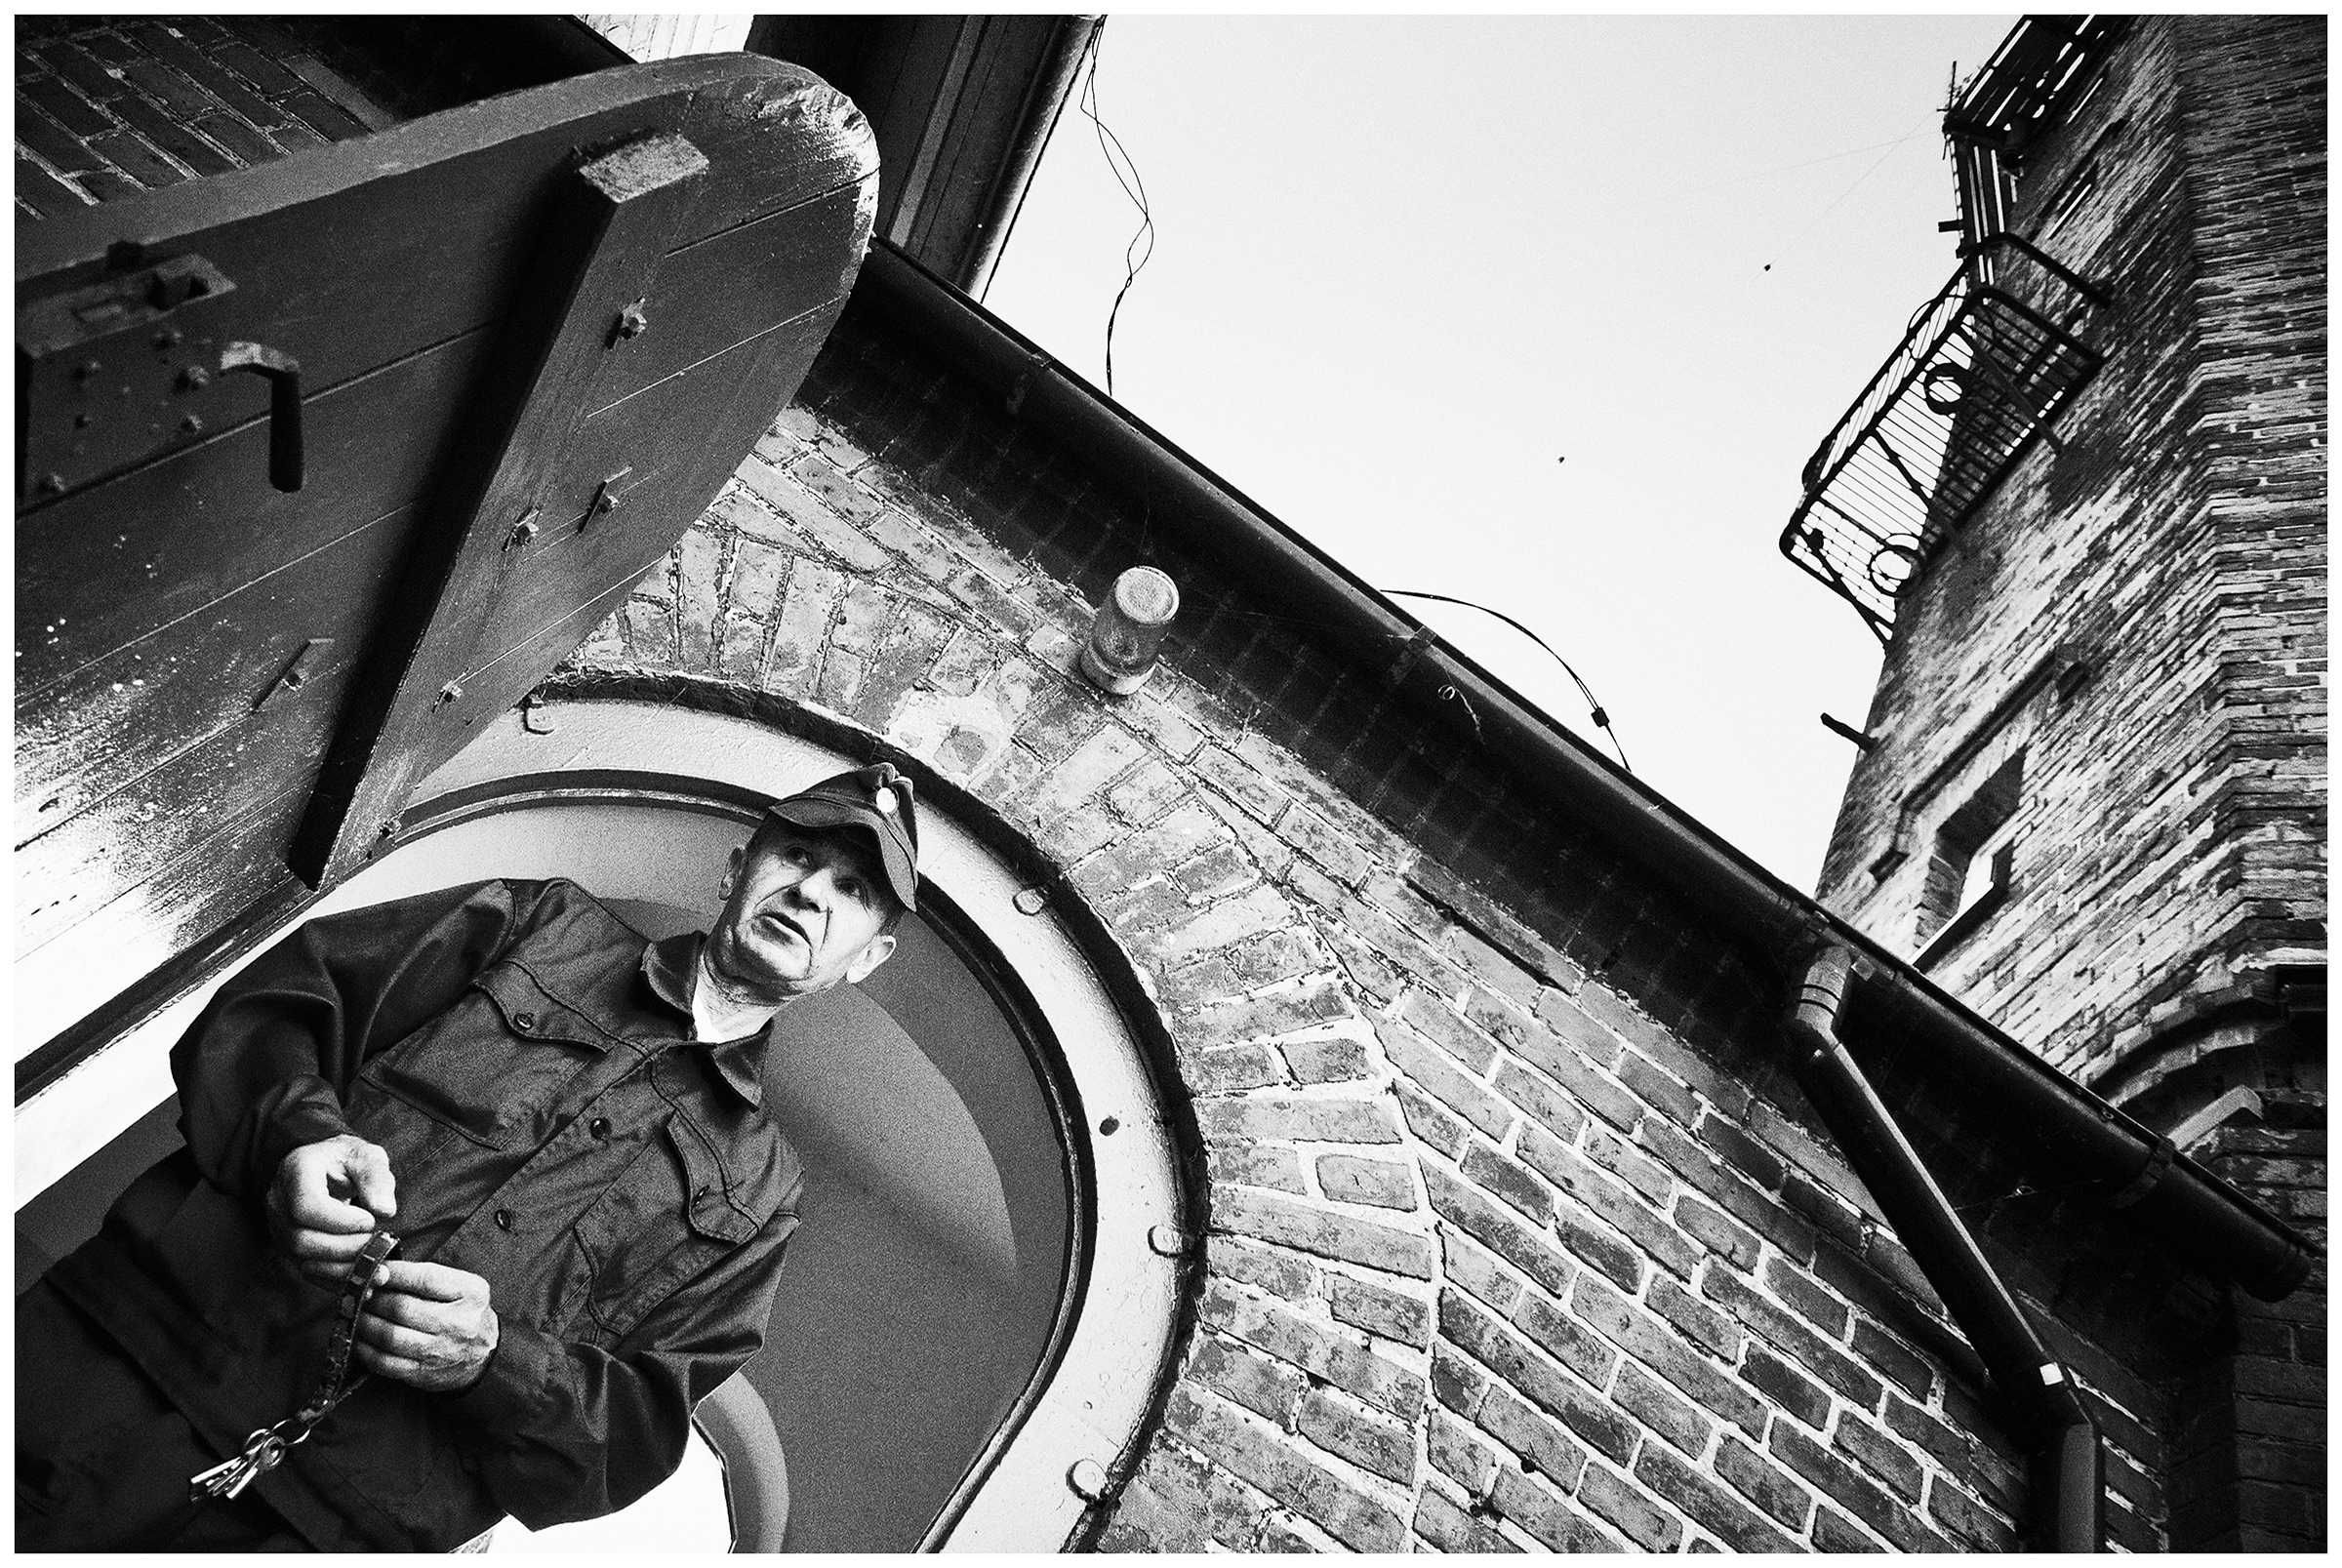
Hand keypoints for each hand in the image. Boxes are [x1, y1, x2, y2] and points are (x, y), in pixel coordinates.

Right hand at [268, 1134, 397, 1285]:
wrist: (328, 1167)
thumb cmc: (349, 1159)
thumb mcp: (367, 1156)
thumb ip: (377, 1178)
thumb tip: (385, 1210)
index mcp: (295, 1171)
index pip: (305, 1206)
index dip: (338, 1221)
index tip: (369, 1221)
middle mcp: (279, 1202)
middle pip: (302, 1239)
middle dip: (344, 1248)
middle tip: (378, 1246)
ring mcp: (279, 1227)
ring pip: (303, 1260)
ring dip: (343, 1269)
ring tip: (379, 1270)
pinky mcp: (288, 1247)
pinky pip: (308, 1271)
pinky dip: (337, 1280)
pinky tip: (365, 1281)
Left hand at [355, 1260, 499, 1392]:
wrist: (485, 1354)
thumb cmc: (466, 1312)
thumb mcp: (464, 1285)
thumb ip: (431, 1277)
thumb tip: (385, 1271)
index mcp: (470, 1294)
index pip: (426, 1279)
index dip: (395, 1273)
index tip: (375, 1268)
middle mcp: (457, 1323)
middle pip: (402, 1308)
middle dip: (373, 1298)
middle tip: (358, 1292)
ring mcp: (439, 1351)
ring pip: (390, 1336)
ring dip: (365, 1323)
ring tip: (355, 1313)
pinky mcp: (423, 1372)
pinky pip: (385, 1363)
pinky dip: (365, 1351)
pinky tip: (359, 1340)